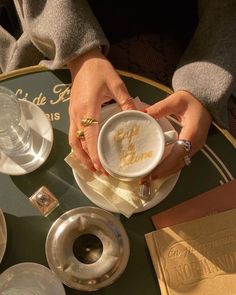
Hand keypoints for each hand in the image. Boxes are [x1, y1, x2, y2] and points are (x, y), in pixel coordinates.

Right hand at [67, 48, 135, 171]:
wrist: (82, 60)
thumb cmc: (99, 70)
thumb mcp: (116, 83)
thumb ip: (126, 101)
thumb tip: (139, 116)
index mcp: (88, 109)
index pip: (90, 137)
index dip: (95, 154)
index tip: (102, 167)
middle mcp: (77, 115)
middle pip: (77, 144)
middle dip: (87, 160)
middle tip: (99, 172)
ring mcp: (72, 115)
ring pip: (73, 141)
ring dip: (81, 155)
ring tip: (93, 166)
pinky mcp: (72, 113)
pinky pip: (73, 134)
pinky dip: (79, 146)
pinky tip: (87, 151)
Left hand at [141, 90, 211, 182]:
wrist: (205, 101)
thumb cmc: (192, 100)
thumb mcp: (176, 100)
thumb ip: (159, 108)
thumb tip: (142, 114)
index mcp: (192, 133)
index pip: (178, 154)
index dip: (165, 166)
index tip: (151, 173)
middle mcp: (195, 144)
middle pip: (178, 164)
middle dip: (162, 173)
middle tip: (145, 179)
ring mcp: (195, 147)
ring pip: (180, 164)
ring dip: (165, 172)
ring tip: (148, 177)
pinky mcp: (192, 147)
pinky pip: (181, 160)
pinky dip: (169, 167)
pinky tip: (158, 170)